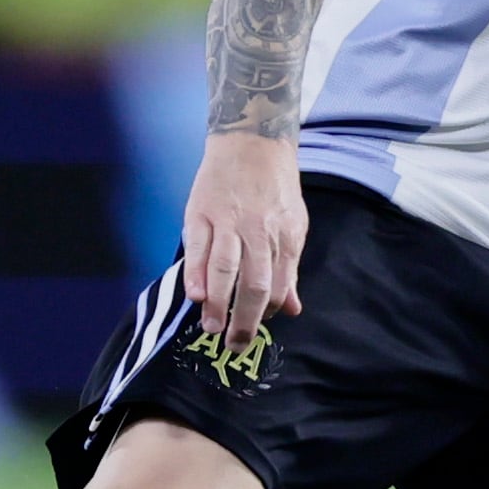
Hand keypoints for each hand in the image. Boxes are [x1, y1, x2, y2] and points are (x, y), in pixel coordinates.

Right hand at [182, 133, 306, 346]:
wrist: (252, 142)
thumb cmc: (275, 190)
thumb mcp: (294, 226)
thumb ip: (289, 269)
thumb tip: (292, 310)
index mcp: (286, 237)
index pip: (278, 285)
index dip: (268, 312)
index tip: (256, 327)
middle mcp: (259, 232)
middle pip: (254, 284)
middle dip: (245, 320)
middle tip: (235, 346)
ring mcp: (229, 221)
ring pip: (224, 270)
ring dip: (217, 304)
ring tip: (211, 328)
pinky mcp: (201, 212)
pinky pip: (197, 248)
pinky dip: (195, 274)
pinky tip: (194, 296)